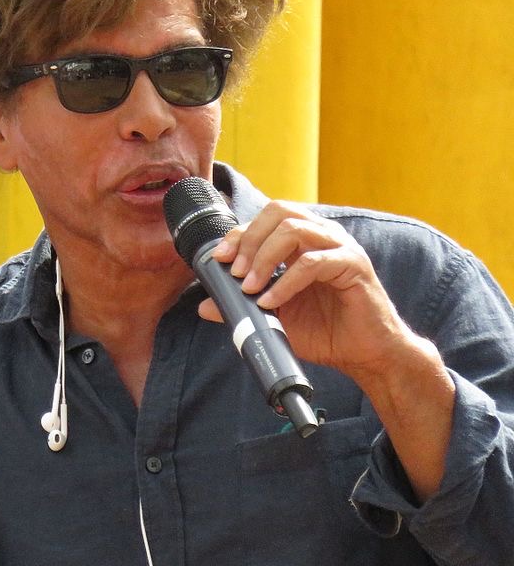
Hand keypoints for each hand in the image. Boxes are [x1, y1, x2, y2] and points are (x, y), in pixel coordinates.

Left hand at [205, 200, 417, 385]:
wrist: (362, 353)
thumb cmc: (323, 331)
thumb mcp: (273, 318)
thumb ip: (242, 307)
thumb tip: (204, 306)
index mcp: (304, 240)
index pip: (267, 218)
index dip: (239, 234)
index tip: (219, 259)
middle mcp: (323, 236)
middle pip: (279, 212)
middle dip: (249, 239)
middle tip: (234, 272)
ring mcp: (340, 247)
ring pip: (294, 230)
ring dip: (263, 258)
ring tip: (249, 287)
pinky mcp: (353, 265)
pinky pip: (313, 263)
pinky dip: (285, 282)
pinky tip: (271, 302)